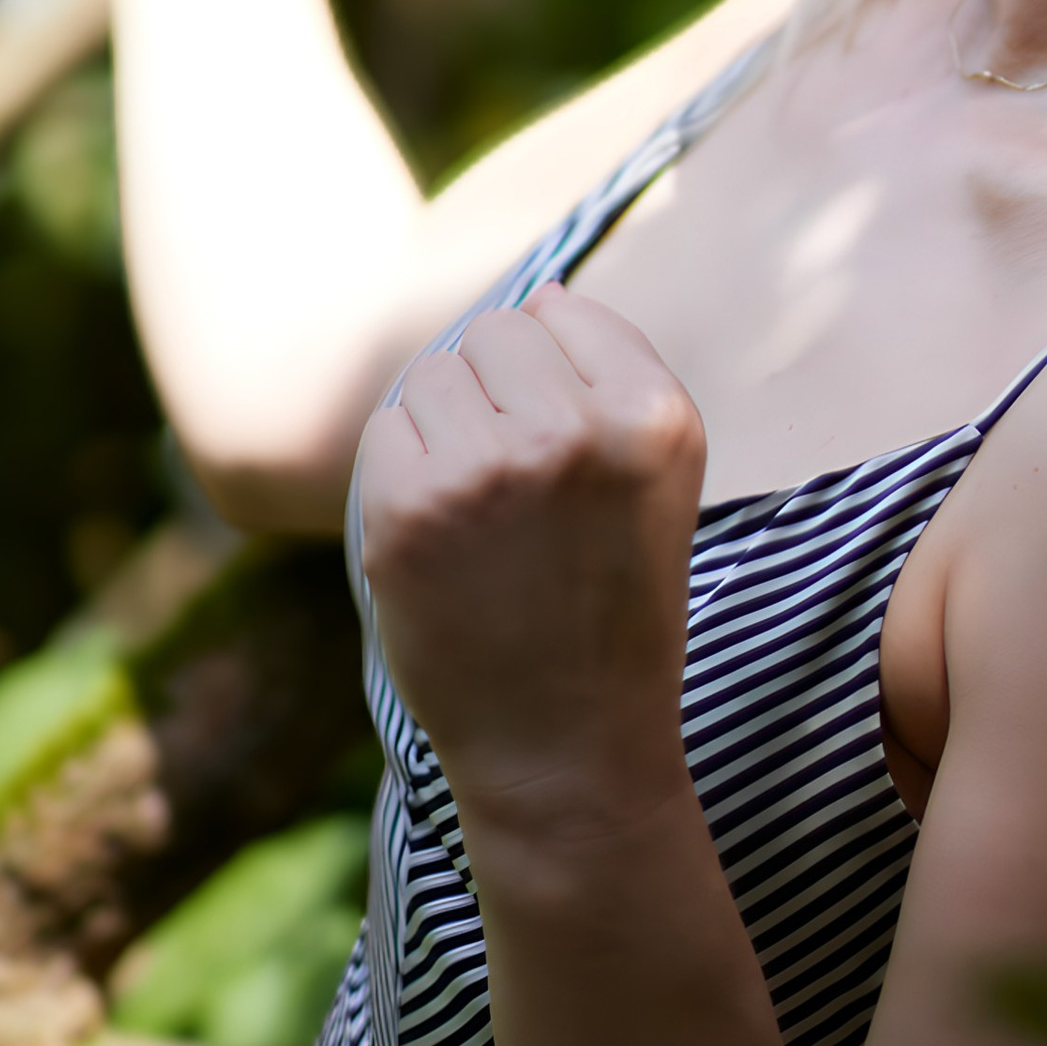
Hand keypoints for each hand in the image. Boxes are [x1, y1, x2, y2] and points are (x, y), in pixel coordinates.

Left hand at [356, 288, 705, 840]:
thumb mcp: (661, 480)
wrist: (567, 752)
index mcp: (655, 419)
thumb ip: (615, 376)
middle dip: (493, 396)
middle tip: (515, 493)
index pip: (562, 311)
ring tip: (481, 518)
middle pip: (492, 333)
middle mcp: (577, 434)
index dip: (551, 376)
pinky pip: (385, 432)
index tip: (563, 455)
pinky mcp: (407, 512)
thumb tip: (540, 293)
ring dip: (443, 430)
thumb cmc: (612, 605)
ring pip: (432, 375)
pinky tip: (438, 539)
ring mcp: (487, 471)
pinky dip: (400, 475)